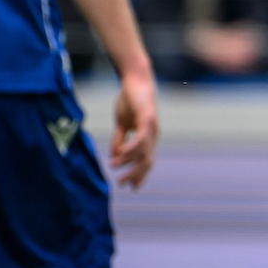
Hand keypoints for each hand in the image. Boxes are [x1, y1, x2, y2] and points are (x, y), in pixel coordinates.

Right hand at [111, 68, 158, 189]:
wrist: (135, 80)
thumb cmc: (129, 100)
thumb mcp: (122, 123)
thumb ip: (119, 139)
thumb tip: (114, 155)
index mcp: (148, 137)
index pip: (146, 160)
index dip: (139, 175)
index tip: (130, 187)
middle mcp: (153, 135)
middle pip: (147, 160)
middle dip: (135, 174)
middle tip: (122, 184)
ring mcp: (151, 127)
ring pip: (143, 151)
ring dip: (128, 161)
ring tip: (114, 166)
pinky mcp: (147, 118)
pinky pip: (140, 138)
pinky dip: (130, 148)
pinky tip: (120, 154)